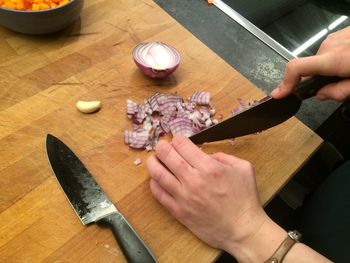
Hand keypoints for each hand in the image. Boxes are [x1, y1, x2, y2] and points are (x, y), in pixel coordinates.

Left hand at [146, 135, 283, 260]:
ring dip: (152, 163)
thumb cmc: (245, 199)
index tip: (177, 140)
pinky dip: (154, 184)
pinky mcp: (178, 211)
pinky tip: (156, 180)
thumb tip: (207, 155)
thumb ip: (224, 156)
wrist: (242, 230)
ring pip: (158, 174)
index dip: (177, 139)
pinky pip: (159, 195)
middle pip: (167, 155)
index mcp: (209, 167)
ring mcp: (183, 197)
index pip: (182, 145)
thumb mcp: (244, 168)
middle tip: (161, 145)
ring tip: (153, 159)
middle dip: (161, 146)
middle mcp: (193, 180)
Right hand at [272, 26, 349, 101]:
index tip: (279, 93)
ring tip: (348, 71)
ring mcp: (335, 38)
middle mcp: (330, 46)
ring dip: (330, 69)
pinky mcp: (340, 34)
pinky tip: (349, 60)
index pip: (296, 68)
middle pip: (311, 68)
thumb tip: (321, 94)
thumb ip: (339, 92)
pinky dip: (337, 59)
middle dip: (320, 80)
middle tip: (339, 85)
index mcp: (334, 60)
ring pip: (322, 60)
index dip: (285, 83)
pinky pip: (331, 51)